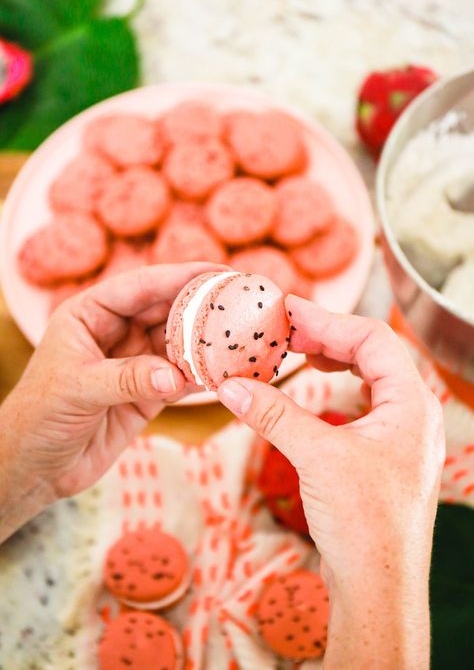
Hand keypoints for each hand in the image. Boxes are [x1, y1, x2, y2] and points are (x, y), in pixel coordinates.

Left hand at [0, 262, 225, 541]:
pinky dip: (202, 375)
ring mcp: (134, 363)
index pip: (139, 286)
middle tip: (241, 300)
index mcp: (89, 314)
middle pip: (165, 310)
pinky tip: (226, 371)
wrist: (35, 467)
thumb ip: (127, 378)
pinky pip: (180, 377)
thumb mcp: (78, 389)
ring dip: (206, 342)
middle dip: (201, 304)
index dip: (179, 275)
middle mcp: (114, 332)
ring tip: (242, 336)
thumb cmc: (39, 417)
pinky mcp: (147, 394)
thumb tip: (175, 376)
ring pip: (177, 343)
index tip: (218, 270)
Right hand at [217, 295, 444, 668]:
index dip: (327, 319)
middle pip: (373, 352)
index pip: (372, 338)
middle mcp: (412, 414)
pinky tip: (316, 385)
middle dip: (328, 335)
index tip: (288, 310)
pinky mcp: (385, 453)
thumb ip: (274, 415)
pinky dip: (336, 385)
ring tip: (299, 349)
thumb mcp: (317, 458)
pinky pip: (364, 401)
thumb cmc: (365, 525)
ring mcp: (401, 434)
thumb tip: (231, 385)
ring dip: (334, 357)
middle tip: (287, 328)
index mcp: (411, 404)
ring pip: (370, 375)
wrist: (380, 588)